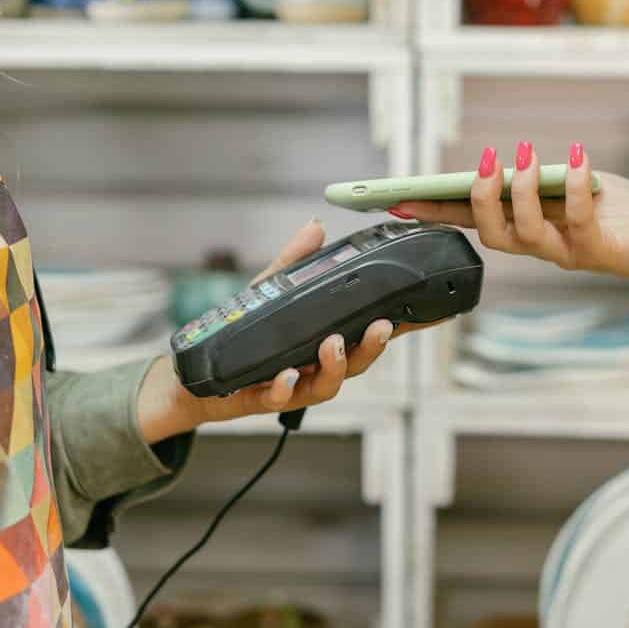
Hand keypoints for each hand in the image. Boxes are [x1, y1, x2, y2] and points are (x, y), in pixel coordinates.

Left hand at [138, 220, 408, 440]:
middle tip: (380, 328)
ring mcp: (292, 386)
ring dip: (334, 367)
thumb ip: (293, 262)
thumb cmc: (240, 336)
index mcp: (324, 340)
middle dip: (373, 347)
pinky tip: (284, 376)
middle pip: (357, 363)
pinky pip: (278, 399)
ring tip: (332, 345)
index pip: (368, 332)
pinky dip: (283, 388)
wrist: (197, 378)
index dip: (401, 325)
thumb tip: (315, 228)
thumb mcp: (267, 291)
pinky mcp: (261, 399)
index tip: (431, 312)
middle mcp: (314, 367)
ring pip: (326, 386)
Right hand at [393, 142, 628, 294]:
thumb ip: (545, 178)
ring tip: (520, 154)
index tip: (399, 200)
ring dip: (518, 192)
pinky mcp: (597, 249)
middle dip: (476, 199)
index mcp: (528, 228)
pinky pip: (576, 217)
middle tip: (482, 164)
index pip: (473, 222)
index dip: (435, 214)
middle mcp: (541, 246)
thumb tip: (513, 163)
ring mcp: (566, 251)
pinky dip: (571, 182)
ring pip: (524, 233)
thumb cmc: (622, 213)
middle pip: (490, 233)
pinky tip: (575, 155)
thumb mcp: (576, 187)